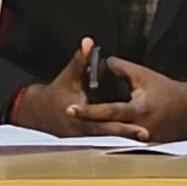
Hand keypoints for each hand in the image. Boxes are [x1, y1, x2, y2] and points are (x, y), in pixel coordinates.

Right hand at [15, 39, 142, 138]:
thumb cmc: (57, 93)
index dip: (122, 124)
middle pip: (109, 134)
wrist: (39, 113)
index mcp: (79, 115)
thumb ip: (80, 60)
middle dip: (128, 134)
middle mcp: (82, 130)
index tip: (140, 125)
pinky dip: (119, 141)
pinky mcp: (86, 141)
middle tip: (146, 134)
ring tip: (147, 139)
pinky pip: (105, 142)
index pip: (103, 120)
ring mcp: (84, 138)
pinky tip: (134, 141)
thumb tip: (88, 42)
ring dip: (126, 140)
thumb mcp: (69, 76)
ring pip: (108, 141)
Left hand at [68, 57, 186, 143]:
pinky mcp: (144, 144)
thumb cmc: (167, 90)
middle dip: (85, 121)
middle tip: (68, 114)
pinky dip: (110, 136)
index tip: (70, 108)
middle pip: (105, 127)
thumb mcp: (144, 75)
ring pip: (112, 137)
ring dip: (96, 131)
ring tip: (77, 125)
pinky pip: (122, 141)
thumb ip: (122, 68)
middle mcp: (139, 127)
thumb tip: (104, 63)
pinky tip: (97, 133)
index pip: (107, 110)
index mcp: (138, 109)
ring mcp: (142, 139)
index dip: (87, 110)